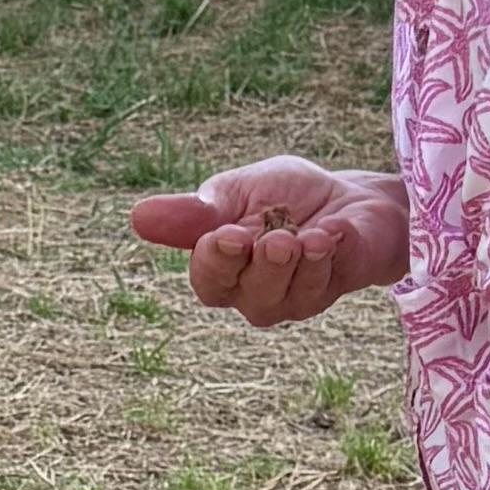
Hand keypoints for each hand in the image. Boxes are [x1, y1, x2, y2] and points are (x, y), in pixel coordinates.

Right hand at [127, 159, 407, 330]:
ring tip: (310, 236)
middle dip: (264, 268)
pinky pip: (330, 281)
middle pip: (249, 297)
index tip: (227, 234)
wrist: (351, 196)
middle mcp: (256, 294)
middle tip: (277, 239)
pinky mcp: (336, 289)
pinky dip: (332, 254)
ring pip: (289, 299)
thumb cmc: (287, 195)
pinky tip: (335, 232)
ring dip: (300, 265)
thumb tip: (138, 216)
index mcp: (224, 269)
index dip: (216, 262)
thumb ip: (197, 211)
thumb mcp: (238, 190)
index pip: (209, 280)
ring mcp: (298, 299)